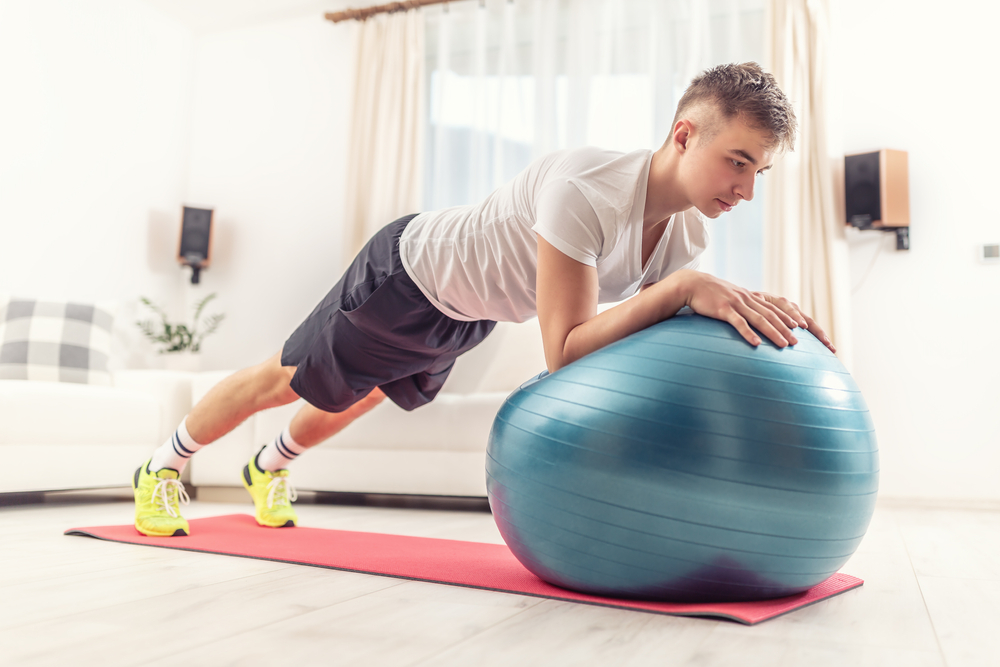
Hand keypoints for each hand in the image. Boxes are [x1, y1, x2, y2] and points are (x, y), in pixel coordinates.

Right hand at [675, 270, 834, 352]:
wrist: (691, 285)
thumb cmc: (711, 295)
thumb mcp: (732, 299)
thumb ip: (745, 308)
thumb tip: (756, 322)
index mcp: (752, 297)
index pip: (777, 307)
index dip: (792, 316)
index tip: (806, 327)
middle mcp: (748, 298)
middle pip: (772, 315)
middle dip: (788, 329)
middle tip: (799, 343)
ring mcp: (736, 303)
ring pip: (759, 319)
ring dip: (774, 332)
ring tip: (785, 344)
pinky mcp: (723, 309)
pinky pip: (738, 323)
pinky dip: (748, 333)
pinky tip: (756, 344)